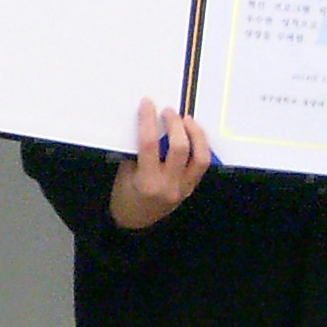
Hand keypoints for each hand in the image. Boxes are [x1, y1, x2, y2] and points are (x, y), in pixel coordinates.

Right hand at [105, 99, 212, 230]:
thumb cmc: (124, 197)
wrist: (134, 223)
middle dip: (175, 125)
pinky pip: (202, 165)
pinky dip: (200, 146)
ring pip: (200, 157)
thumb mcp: (124, 173)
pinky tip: (193, 135)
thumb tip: (148, 125)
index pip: (149, 144)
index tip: (148, 104)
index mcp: (147, 182)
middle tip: (169, 112)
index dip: (148, 120)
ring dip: (196, 135)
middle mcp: (168, 185)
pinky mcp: (190, 188)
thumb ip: (136, 152)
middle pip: (180, 148)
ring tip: (187, 121)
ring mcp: (183, 188)